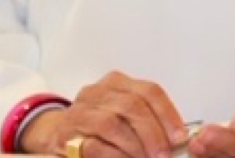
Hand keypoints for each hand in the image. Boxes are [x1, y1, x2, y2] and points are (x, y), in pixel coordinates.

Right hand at [19, 70, 189, 157]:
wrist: (54, 132)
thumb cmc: (97, 125)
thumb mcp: (123, 114)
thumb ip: (148, 122)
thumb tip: (178, 139)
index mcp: (117, 83)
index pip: (149, 91)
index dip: (167, 114)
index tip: (180, 137)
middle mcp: (97, 92)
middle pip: (132, 105)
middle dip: (152, 133)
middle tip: (163, 154)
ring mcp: (79, 112)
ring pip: (111, 123)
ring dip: (133, 146)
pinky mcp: (65, 135)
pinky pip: (92, 145)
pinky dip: (113, 155)